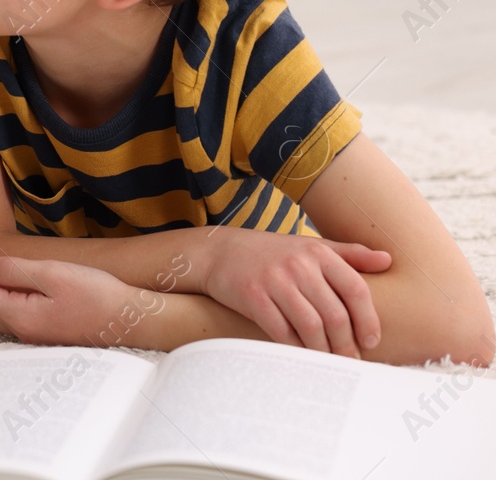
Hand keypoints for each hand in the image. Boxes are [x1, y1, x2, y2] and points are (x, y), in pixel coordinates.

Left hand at [0, 243, 161, 347]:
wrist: (132, 320)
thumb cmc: (97, 294)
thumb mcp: (53, 273)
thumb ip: (14, 271)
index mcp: (22, 318)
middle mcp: (25, 332)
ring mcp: (37, 336)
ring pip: (0, 312)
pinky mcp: (49, 333)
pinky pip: (15, 316)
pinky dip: (4, 298)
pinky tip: (11, 284)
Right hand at [202, 228, 391, 357]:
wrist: (218, 251)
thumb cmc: (271, 253)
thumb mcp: (310, 246)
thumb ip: (349, 253)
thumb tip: (388, 261)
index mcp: (317, 253)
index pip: (355, 289)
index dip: (368, 319)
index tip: (371, 341)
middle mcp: (297, 265)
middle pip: (335, 314)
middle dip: (346, 344)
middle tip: (350, 360)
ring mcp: (274, 281)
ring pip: (311, 326)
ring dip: (324, 350)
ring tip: (330, 361)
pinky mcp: (253, 296)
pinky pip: (282, 331)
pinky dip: (296, 348)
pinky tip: (302, 354)